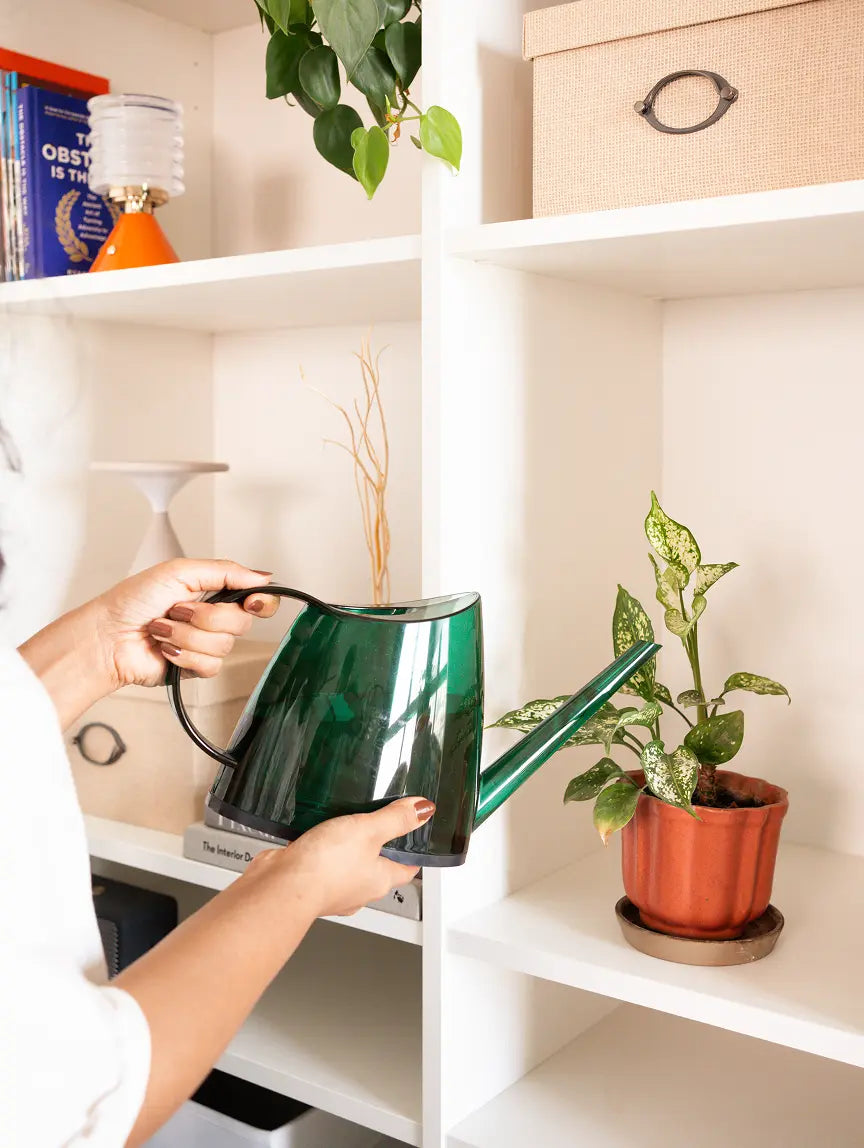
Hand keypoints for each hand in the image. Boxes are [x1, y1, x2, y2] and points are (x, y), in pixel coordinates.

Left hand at [95, 558, 279, 689]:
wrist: (107, 636)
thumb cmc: (132, 600)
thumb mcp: (179, 571)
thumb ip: (225, 571)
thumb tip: (262, 576)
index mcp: (213, 591)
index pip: (257, 598)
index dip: (262, 602)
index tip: (251, 602)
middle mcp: (213, 618)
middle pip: (242, 623)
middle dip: (206, 616)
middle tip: (178, 610)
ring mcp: (204, 644)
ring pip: (224, 646)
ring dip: (187, 636)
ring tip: (162, 629)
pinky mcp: (195, 667)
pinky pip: (211, 666)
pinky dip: (184, 655)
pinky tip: (165, 649)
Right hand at [247, 797, 435, 917]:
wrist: (281, 886)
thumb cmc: (325, 868)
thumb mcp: (369, 831)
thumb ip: (396, 819)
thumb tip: (423, 810)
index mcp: (380, 880)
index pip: (407, 869)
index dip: (413, 854)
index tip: (415, 840)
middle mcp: (358, 889)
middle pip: (377, 868)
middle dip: (378, 849)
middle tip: (379, 826)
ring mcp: (333, 888)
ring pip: (348, 866)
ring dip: (347, 850)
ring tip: (345, 826)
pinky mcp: (309, 881)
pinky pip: (321, 864)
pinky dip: (321, 851)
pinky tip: (315, 835)